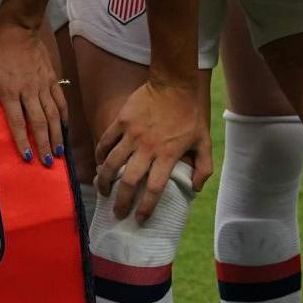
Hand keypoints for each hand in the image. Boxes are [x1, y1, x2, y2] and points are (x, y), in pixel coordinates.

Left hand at [0, 18, 65, 164]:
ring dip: (57, 135)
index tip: (28, 157)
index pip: (17, 121)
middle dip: (45, 144)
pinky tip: (66, 129)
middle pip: (39, 122)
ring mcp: (42, 84)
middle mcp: (28, 90)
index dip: (23, 141)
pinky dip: (64, 116)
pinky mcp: (52, 78)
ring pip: (53, 114)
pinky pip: (61, 100)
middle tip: (48, 162)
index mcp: (8, 90)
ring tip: (60, 152)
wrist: (17, 28)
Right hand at [95, 77, 209, 219]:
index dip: (146, 207)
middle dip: (121, 201)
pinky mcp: (121, 120)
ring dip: (104, 181)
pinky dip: (100, 155)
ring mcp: (132, 134)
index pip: (155, 188)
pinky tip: (98, 164)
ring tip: (102, 192)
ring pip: (111, 163)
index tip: (140, 219)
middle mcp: (147, 147)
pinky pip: (105, 141)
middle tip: (118, 213)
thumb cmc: (190, 113)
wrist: (173, 82)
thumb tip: (195, 189)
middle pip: (129, 181)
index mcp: (167, 155)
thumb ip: (203, 167)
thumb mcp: (203, 141)